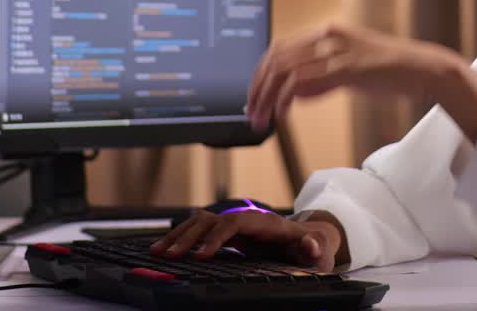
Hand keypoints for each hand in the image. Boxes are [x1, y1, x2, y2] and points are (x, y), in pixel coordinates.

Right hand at [150, 209, 343, 270]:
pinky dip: (182, 238)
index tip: (202, 256)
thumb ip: (313, 247)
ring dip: (180, 235)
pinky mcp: (229, 233)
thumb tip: (310, 243)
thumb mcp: (318, 250)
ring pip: (202, 222)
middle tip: (169, 255)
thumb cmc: (312, 247)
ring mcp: (236, 225)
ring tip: (158, 251)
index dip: (217, 237)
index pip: (236, 223)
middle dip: (189, 237)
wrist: (310, 240)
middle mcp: (247, 220)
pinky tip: (166, 249)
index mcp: (266, 224)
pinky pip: (201, 230)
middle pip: (213, 220)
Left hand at [246, 23, 468, 131]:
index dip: (261, 73)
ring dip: (267, 97)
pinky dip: (286, 98)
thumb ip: (322, 78)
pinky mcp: (348, 67)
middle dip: (258, 88)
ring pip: (285, 69)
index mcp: (328, 33)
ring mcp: (339, 50)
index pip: (280, 48)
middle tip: (252, 113)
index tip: (253, 97)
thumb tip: (295, 92)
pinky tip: (283, 113)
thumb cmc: (391, 72)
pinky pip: (305, 81)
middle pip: (277, 57)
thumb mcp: (349, 71)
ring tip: (263, 119)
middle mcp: (329, 36)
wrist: (424, 70)